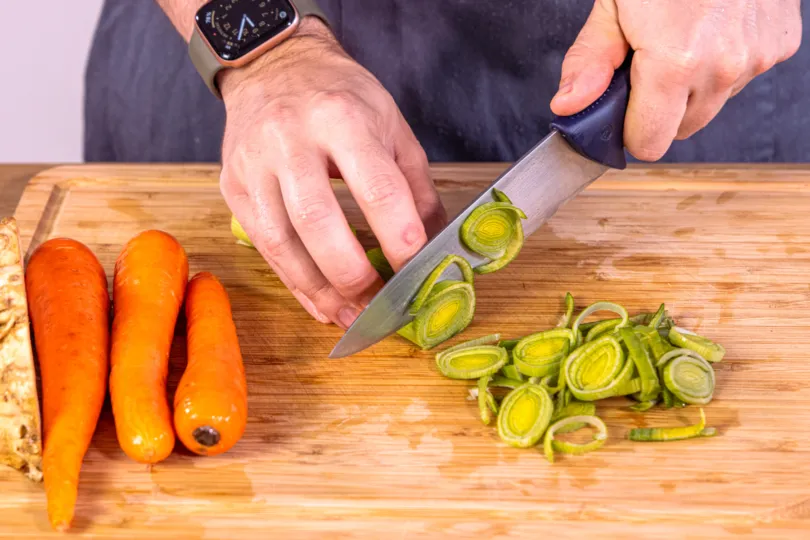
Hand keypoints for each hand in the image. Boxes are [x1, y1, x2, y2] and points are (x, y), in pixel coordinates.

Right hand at [219, 19, 446, 328]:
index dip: (398, 236)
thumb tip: (437, 246)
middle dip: (352, 273)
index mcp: (342, 117)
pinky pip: (263, 246)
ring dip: (320, 290)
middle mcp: (291, 139)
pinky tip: (321, 303)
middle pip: (317, 220)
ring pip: (281, 241)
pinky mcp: (233, 186)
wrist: (273, 66)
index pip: (374, 186)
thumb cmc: (341, 97)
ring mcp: (254, 164)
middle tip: (381, 303)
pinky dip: (295, 282)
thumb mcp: (392, 126)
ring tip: (352, 316)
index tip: (417, 270)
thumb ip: (416, 187)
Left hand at [550, 0, 801, 160]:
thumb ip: (590, 61)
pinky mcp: (780, 44)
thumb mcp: (614, 3)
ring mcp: (757, 57)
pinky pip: (742, 77)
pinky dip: (723, 62)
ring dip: (692, 86)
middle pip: (681, 129)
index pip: (650, 143)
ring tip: (682, 36)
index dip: (630, 129)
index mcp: (676, 64)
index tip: (622, 107)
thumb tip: (570, 106)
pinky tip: (712, 27)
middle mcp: (723, 67)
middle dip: (659, 107)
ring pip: (711, 104)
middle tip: (647, 62)